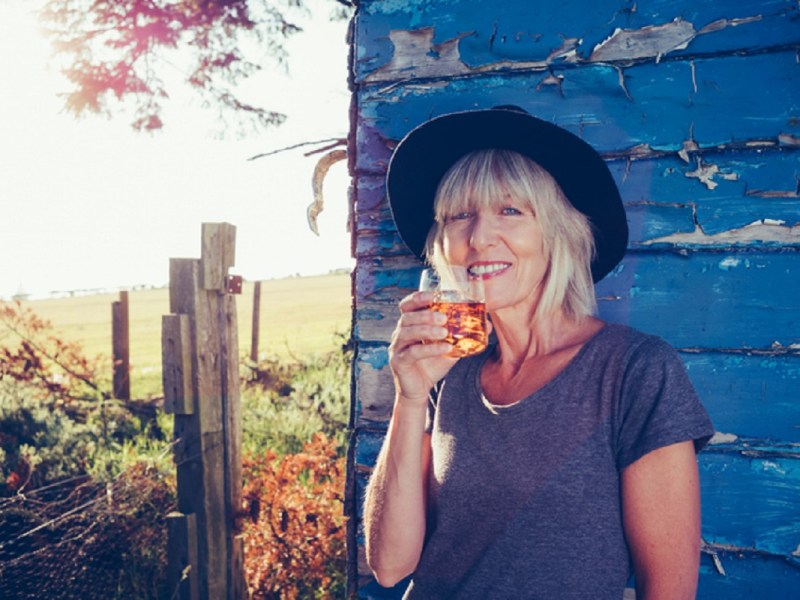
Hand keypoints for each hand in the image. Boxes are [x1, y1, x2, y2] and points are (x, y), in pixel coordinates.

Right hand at [388, 291, 457, 406]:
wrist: (421, 389)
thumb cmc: (432, 364)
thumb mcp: (450, 347)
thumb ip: (463, 335)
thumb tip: (487, 324)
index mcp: (410, 324)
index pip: (408, 305)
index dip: (418, 298)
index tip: (434, 295)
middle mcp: (400, 333)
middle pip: (407, 317)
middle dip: (425, 315)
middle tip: (444, 318)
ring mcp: (397, 347)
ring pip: (407, 333)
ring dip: (426, 330)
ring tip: (444, 332)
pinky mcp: (398, 362)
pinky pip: (412, 353)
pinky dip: (429, 349)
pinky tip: (444, 348)